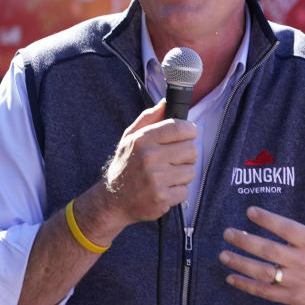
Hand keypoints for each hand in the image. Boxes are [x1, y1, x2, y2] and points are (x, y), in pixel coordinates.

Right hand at [99, 99, 197, 224]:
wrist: (113, 201)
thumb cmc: (125, 166)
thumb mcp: (130, 138)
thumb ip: (148, 118)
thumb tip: (166, 102)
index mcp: (143, 139)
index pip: (179, 127)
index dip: (190, 130)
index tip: (189, 133)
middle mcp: (150, 158)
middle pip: (191, 149)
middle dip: (187, 154)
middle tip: (175, 159)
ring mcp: (156, 179)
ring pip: (191, 171)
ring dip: (182, 174)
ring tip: (167, 175)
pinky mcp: (162, 198)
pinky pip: (186, 190)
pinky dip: (178, 191)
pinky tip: (164, 189)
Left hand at [219, 174, 304, 304]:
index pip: (287, 229)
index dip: (268, 220)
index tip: (250, 211)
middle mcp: (304, 262)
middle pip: (270, 251)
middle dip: (246, 241)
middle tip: (227, 232)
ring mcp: (297, 281)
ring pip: (264, 273)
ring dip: (241, 264)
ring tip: (223, 254)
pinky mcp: (293, 297)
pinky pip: (266, 292)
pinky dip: (247, 286)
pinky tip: (231, 278)